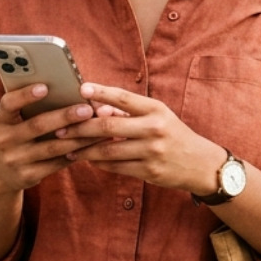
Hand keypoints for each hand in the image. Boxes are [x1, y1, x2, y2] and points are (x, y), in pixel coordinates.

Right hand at [0, 84, 115, 193]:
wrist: (0, 173)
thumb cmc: (17, 135)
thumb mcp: (14, 121)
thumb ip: (33, 107)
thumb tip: (69, 90)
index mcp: (1, 119)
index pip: (9, 104)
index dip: (25, 95)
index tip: (45, 86)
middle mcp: (4, 139)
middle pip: (37, 125)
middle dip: (64, 116)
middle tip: (87, 109)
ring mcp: (15, 159)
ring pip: (51, 147)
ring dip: (77, 137)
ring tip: (97, 128)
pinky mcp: (27, 176)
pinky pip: (56, 164)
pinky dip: (75, 153)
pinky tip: (91, 146)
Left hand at [53, 83, 225, 192]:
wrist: (200, 164)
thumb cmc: (174, 134)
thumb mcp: (158, 116)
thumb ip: (129, 111)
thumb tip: (98, 109)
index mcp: (156, 109)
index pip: (123, 97)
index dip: (101, 92)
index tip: (80, 89)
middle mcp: (154, 129)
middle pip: (108, 125)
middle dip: (80, 128)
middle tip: (60, 128)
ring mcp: (151, 152)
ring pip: (108, 150)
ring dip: (84, 150)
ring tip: (68, 148)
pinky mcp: (148, 172)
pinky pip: (115, 167)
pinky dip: (99, 162)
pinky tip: (87, 159)